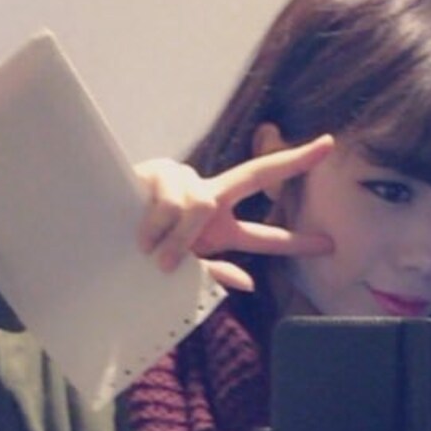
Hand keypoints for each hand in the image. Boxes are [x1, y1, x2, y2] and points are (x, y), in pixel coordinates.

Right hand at [134, 134, 334, 290]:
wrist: (99, 236)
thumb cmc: (143, 254)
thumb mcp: (182, 273)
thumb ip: (212, 275)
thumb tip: (250, 284)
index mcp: (219, 228)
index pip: (264, 232)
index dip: (297, 238)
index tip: (331, 242)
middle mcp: (211, 198)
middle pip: (257, 175)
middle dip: (291, 161)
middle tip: (327, 147)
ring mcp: (187, 181)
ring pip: (201, 205)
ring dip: (178, 238)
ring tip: (153, 255)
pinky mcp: (161, 170)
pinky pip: (170, 202)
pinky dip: (156, 227)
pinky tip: (141, 235)